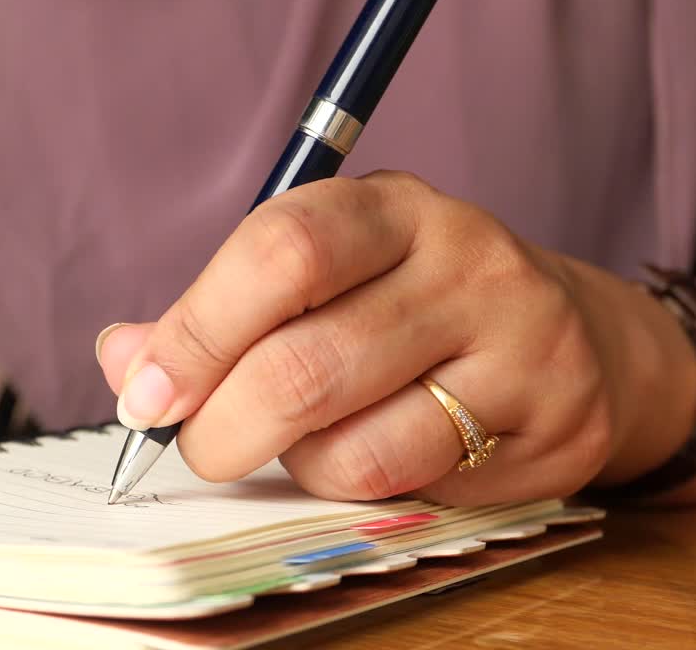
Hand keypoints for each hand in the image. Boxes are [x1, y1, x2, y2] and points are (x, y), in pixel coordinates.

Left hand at [96, 172, 695, 504]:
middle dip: (223, 428)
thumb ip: (218, 315)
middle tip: (201, 449)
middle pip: (305, 366)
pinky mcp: (558, 424)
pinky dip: (363, 488)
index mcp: (390, 206)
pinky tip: (374, 456)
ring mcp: (525, 341)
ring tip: (303, 445)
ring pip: (356, 446)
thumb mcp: (319, 280)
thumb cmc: (408, 306)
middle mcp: (466, 259)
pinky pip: (415, 487)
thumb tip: (124, 359)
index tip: (145, 395)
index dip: (196, 331)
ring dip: (297, 465)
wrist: (570, 337)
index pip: (282, 251)